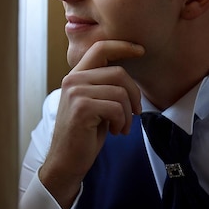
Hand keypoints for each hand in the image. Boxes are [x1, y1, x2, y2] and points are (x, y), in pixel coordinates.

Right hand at [39, 40, 144, 208]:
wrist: (67, 161)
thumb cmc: (84, 134)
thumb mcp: (94, 104)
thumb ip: (104, 86)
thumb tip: (128, 78)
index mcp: (76, 76)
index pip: (100, 48)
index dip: (123, 46)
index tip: (141, 50)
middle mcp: (73, 80)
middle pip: (118, 73)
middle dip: (134, 94)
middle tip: (135, 113)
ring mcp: (75, 93)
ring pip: (120, 92)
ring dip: (128, 113)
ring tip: (122, 126)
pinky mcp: (81, 108)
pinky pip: (116, 108)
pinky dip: (122, 122)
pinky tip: (116, 131)